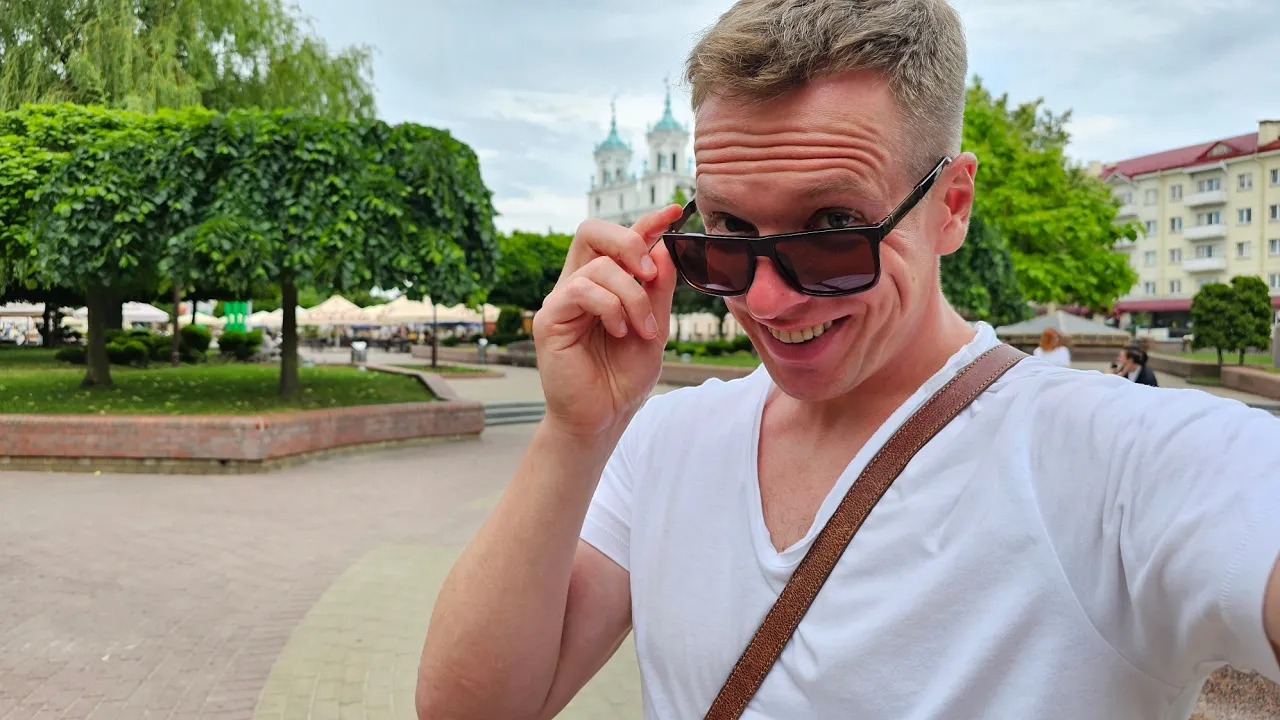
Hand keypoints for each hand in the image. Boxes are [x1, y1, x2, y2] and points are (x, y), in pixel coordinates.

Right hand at [533, 205, 683, 438]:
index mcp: (603, 283)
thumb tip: (664, 249)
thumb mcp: (654, 327)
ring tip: (642, 329)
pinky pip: (581, 290)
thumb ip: (658, 290)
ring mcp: (561, 300)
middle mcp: (579, 284)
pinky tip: (619, 331)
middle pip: (592, 231)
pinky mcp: (550, 319)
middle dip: (629, 241)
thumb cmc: (624, 376)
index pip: (619, 239)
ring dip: (632, 296)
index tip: (675, 213)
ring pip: (598, 267)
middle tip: (651, 273)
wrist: (604, 417)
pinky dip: (610, 307)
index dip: (646, 222)